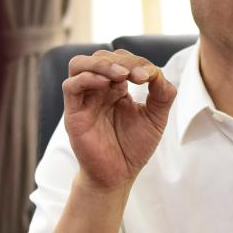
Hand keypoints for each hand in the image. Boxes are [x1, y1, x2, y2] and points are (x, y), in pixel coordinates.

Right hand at [61, 49, 176, 191]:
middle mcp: (98, 90)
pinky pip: (70, 86)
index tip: (151, 77)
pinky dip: (87, 78)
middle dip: (122, 61)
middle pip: (101, 56)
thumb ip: (162, 93)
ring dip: (101, 63)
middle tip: (138, 76)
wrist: (118, 176)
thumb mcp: (156, 118)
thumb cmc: (134, 147)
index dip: (138, 63)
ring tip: (121, 74)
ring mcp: (84, 100)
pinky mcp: (73, 113)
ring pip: (79, 64)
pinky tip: (106, 85)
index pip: (122, 61)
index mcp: (116, 88)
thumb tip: (158, 71)